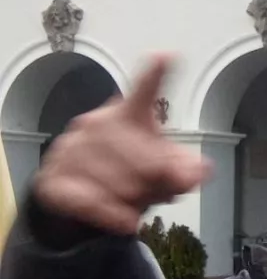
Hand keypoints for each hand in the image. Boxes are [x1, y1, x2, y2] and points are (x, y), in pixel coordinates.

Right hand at [32, 57, 210, 235]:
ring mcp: (71, 150)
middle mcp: (97, 124)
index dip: (155, 76)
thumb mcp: (162, 174)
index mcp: (128, 115)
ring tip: (132, 201)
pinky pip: (93, 203)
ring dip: (137, 202)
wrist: (75, 199)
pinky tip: (126, 221)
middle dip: (158, 185)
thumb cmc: (128, 174)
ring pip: (123, 186)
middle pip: (147, 163)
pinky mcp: (54, 179)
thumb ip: (185, 171)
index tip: (167, 57)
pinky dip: (114, 216)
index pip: (144, 93)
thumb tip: (202, 171)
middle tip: (155, 191)